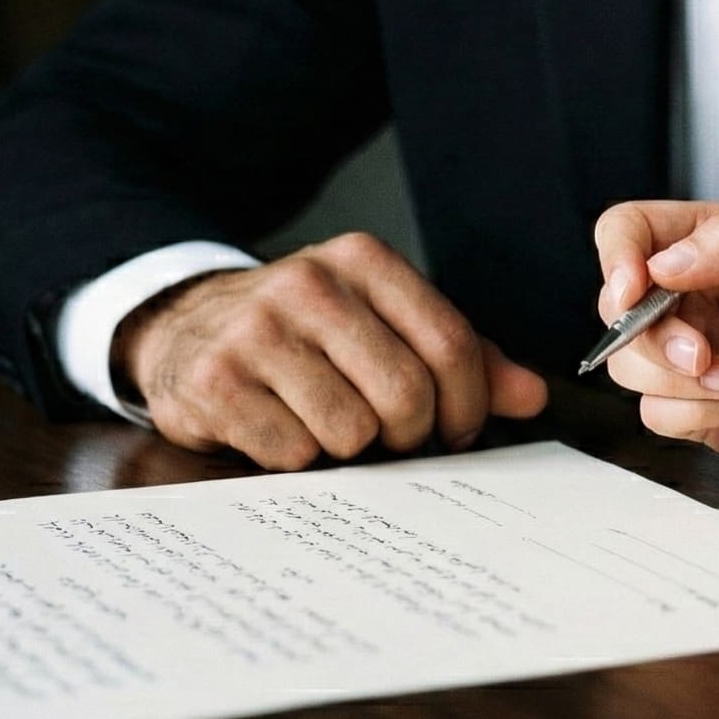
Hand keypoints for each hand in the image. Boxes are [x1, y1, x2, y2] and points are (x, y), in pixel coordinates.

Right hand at [113, 232, 547, 470]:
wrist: (187, 328)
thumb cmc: (307, 333)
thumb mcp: (382, 322)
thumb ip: (460, 355)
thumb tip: (531, 395)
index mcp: (362, 260)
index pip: (449, 343)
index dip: (467, 404)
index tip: (458, 431)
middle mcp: (308, 283)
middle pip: (405, 393)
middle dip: (410, 434)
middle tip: (393, 438)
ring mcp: (255, 330)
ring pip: (349, 430)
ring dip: (348, 448)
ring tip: (328, 423)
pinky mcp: (213, 381)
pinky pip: (292, 453)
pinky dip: (296, 458)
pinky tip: (280, 428)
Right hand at [592, 201, 718, 485]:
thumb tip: (665, 260)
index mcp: (711, 247)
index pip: (630, 232)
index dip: (616, 257)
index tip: (632, 287)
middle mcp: (693, 298)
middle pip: (617, 309)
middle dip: (653, 337)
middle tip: (703, 353)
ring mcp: (693, 356)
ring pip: (629, 366)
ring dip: (679, 381)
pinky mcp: (699, 410)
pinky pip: (657, 414)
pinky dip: (697, 414)